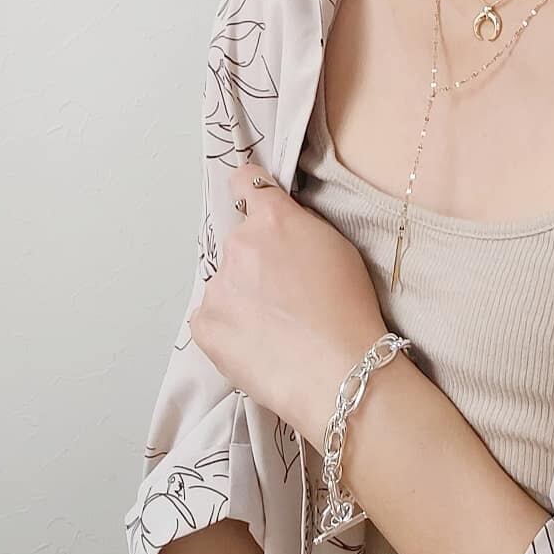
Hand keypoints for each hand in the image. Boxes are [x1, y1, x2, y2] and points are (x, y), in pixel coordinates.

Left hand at [189, 161, 389, 445]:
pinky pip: (211, 316)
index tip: (255, 204)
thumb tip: (283, 223)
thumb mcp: (338, 247)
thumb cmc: (349, 309)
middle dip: (256, 259)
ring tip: (275, 326)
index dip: (252, 192)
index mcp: (272, 219)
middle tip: (284, 292)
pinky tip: (258, 342)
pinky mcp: (204, 325)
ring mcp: (217, 286)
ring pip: (226, 282)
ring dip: (242, 294)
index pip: (246, 182)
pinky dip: (229, 326)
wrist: (338, 371)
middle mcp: (238, 244)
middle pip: (240, 241)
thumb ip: (301, 225)